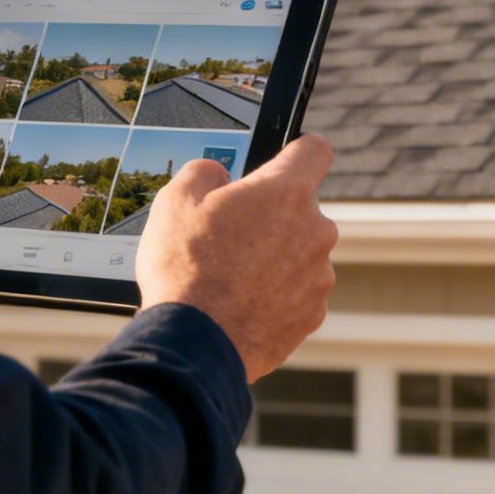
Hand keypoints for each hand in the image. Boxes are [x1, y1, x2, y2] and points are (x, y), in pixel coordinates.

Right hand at [135, 134, 337, 381]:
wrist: (195, 343)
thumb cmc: (186, 270)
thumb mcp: (175, 200)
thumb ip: (204, 172)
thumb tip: (216, 174)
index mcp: (286, 192)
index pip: (314, 150)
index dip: (297, 150)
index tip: (285, 158)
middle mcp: (315, 230)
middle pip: (300, 209)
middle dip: (270, 216)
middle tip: (229, 234)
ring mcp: (319, 276)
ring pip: (299, 253)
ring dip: (274, 258)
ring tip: (230, 276)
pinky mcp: (313, 314)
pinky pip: (297, 292)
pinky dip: (275, 295)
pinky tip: (241, 304)